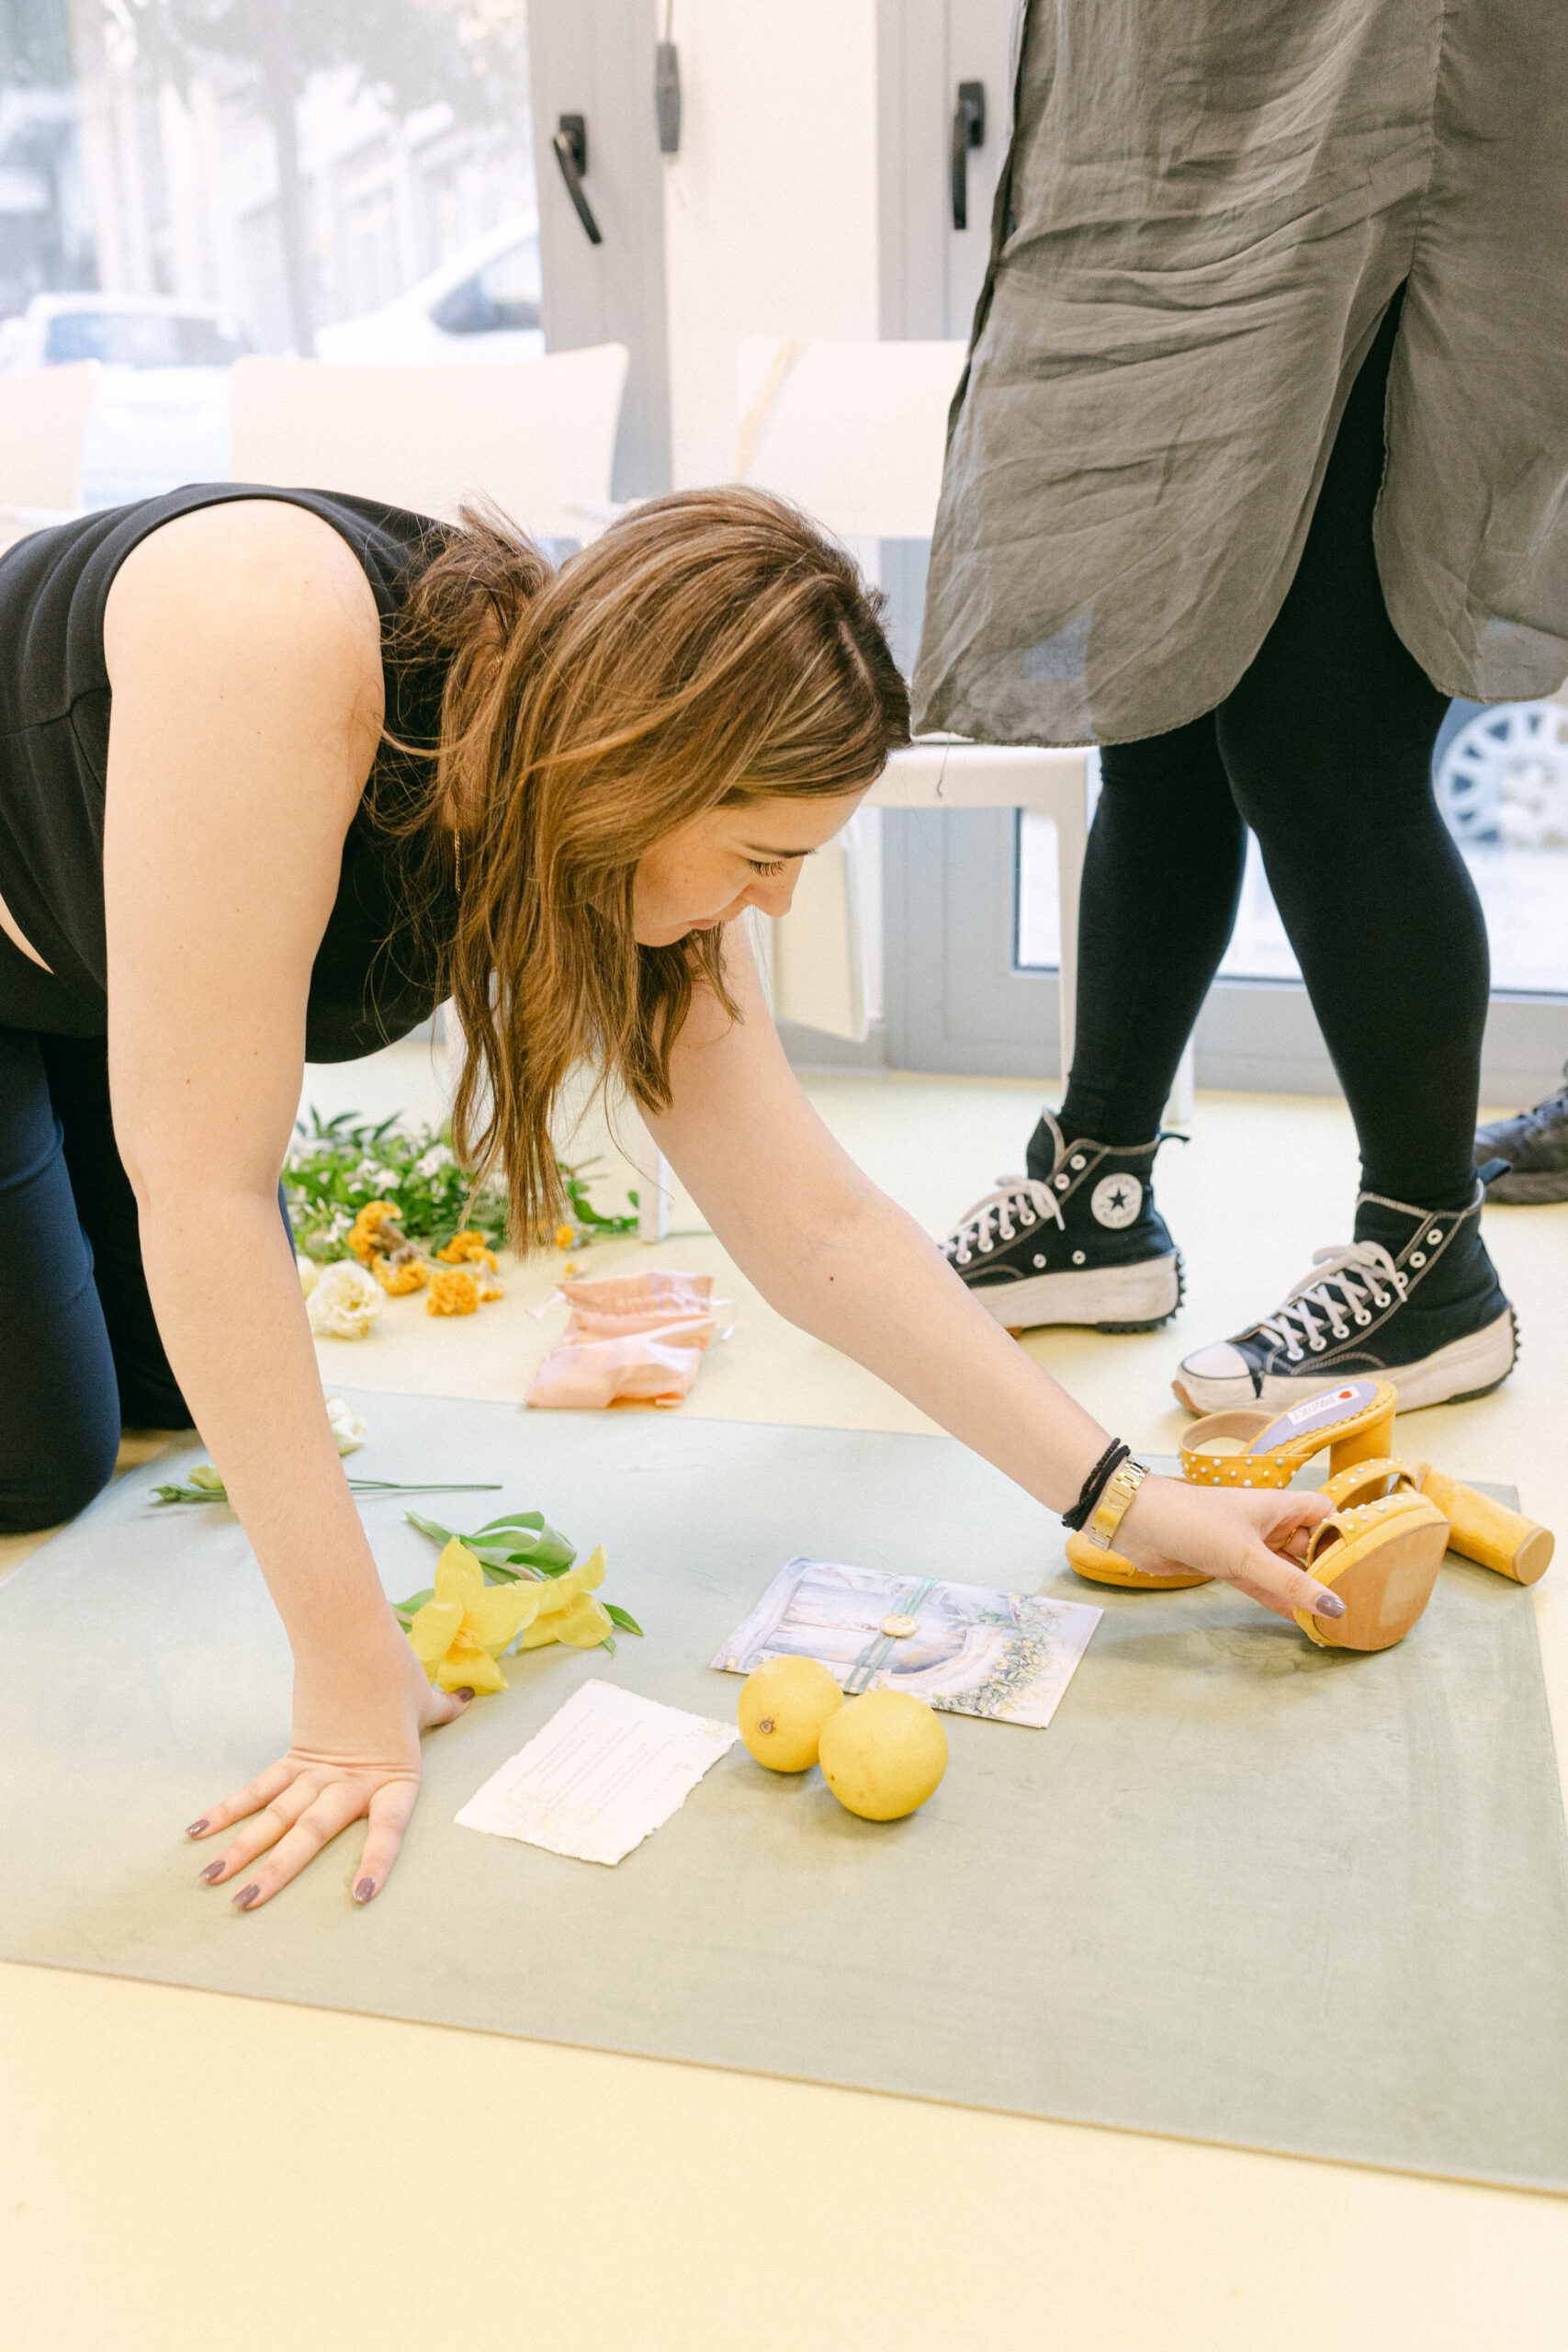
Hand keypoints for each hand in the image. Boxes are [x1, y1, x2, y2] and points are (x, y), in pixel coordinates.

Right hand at [185, 1620, 469, 1909]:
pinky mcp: (293, 1755)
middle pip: (310, 1831)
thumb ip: (442, 1710)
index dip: (375, 1860)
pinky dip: (228, 1809)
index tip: (359, 1896)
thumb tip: (465, 1701)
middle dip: (277, 1871)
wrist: (350, 1636)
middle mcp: (349, 1780)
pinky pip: (258, 1788)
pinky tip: (198, 1831)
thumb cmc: (393, 1668)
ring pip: (275, 1816)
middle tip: (245, 1904)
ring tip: (211, 1878)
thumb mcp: (424, 1697)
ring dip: (242, 1848)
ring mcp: (315, 1770)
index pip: (388, 1826)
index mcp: (393, 1775)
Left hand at [1113, 1473, 1341, 1622]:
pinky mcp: (1228, 1566)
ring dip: (1304, 1591)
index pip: (1324, 1513)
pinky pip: (1263, 1585)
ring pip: (1286, 1570)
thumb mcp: (1249, 1555)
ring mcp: (1247, 1546)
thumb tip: (1336, 1607)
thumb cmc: (1196, 1523)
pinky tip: (1301, 1620)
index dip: (1344, 1532)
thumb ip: (1291, 1584)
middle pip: (1309, 1545)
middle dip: (1328, 1568)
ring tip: (1335, 1617)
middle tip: (1359, 1598)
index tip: (1368, 1560)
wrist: (1140, 1525)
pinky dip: (1279, 1601)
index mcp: (1278, 1506)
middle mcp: (1267, 1524)